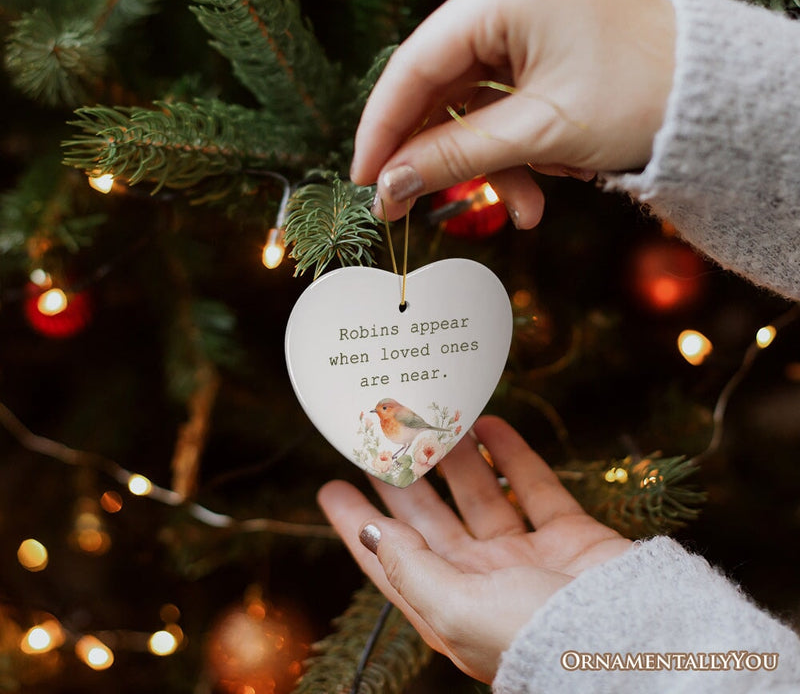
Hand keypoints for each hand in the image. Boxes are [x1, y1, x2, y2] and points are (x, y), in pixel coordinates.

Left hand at [318, 416, 631, 682]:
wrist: (634, 642)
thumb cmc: (537, 640)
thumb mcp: (457, 611)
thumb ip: (413, 570)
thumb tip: (372, 534)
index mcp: (447, 606)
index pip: (388, 560)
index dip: (358, 525)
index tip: (331, 488)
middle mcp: (481, 582)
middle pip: (430, 521)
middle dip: (405, 481)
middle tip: (381, 440)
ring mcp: (525, 558)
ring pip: (480, 497)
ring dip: (458, 459)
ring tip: (436, 421)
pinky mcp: (566, 537)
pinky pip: (532, 487)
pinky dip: (511, 456)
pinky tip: (490, 426)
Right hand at [350, 0, 675, 226]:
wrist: (716, 97)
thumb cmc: (640, 96)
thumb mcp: (538, 134)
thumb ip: (454, 158)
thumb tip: (390, 187)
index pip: (414, 66)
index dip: (382, 128)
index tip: (365, 179)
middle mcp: (505, 1)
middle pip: (438, 90)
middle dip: (439, 157)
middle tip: (412, 209)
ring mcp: (523, 28)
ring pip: (471, 109)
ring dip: (490, 166)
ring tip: (526, 210)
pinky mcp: (540, 55)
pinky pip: (502, 110)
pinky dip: (514, 154)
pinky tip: (541, 185)